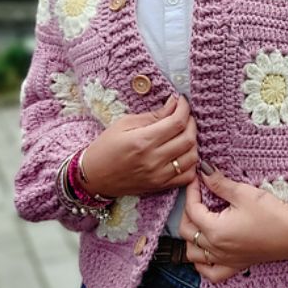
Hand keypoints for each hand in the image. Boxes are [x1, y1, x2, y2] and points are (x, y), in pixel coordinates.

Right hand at [80, 95, 197, 197]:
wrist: (94, 177)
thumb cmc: (105, 147)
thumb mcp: (124, 123)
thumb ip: (153, 116)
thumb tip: (173, 104)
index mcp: (143, 141)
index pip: (176, 122)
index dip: (184, 108)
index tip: (182, 101)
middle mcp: (153, 160)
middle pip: (188, 139)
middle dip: (191, 123)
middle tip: (185, 116)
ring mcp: (159, 175)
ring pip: (192, 157)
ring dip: (193, 143)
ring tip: (184, 134)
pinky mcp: (160, 186)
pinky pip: (188, 176)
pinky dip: (191, 163)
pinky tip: (183, 153)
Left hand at [179, 167, 287, 283]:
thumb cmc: (273, 214)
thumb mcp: (244, 194)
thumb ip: (219, 183)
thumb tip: (203, 170)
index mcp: (215, 230)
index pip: (192, 210)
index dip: (192, 191)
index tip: (198, 179)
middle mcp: (217, 249)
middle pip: (187, 232)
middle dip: (188, 212)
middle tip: (197, 197)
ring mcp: (225, 260)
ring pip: (193, 255)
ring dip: (190, 238)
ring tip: (199, 222)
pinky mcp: (236, 265)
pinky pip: (211, 273)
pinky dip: (202, 265)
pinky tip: (205, 253)